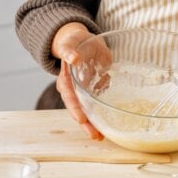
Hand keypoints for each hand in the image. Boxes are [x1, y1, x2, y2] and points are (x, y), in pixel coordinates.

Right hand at [52, 23, 104, 139]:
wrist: (80, 41)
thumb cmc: (73, 42)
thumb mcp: (69, 44)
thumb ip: (69, 51)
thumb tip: (73, 58)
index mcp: (65, 81)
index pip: (70, 98)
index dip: (75, 110)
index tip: (82, 120)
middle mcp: (74, 90)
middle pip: (79, 109)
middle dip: (86, 124)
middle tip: (96, 136)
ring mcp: (85, 91)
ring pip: (88, 110)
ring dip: (95, 122)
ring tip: (102, 136)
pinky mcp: (95, 89)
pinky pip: (99, 103)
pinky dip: (104, 112)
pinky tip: (111, 121)